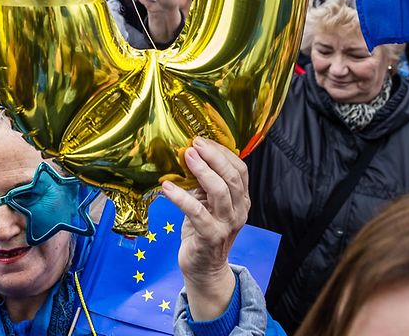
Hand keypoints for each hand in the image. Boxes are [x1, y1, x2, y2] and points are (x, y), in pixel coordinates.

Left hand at [163, 138, 248, 321]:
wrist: (204, 268)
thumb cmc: (203, 230)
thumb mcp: (207, 202)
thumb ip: (204, 183)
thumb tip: (188, 154)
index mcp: (241, 199)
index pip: (240, 169)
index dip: (222, 152)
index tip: (202, 140)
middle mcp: (239, 210)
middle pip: (232, 177)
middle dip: (213, 157)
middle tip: (194, 144)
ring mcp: (227, 225)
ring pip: (220, 192)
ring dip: (202, 171)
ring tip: (186, 157)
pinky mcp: (211, 237)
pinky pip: (197, 213)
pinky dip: (180, 197)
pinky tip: (166, 187)